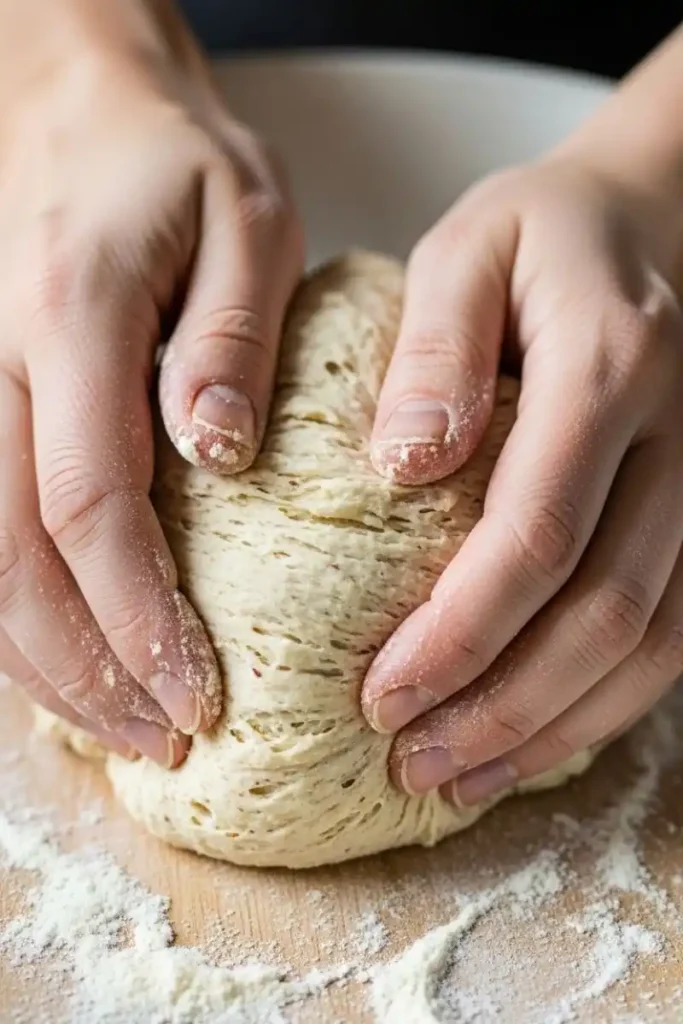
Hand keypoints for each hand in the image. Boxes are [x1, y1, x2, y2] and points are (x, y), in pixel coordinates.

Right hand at [0, 0, 302, 763]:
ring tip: (117, 727)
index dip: (138, 617)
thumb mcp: (246, 218)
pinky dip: (16, 611)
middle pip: (12, 559)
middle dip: (87, 669)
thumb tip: (219, 456)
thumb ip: (230, 336)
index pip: (88, 506)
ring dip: (43, 661)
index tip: (199, 693)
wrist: (77, 106)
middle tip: (164, 740)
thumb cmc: (172, 160)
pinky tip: (66, 658)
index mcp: (71, 321)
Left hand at [362, 151, 682, 804]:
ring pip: (653, 642)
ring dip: (556, 727)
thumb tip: (404, 466)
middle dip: (504, 706)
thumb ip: (436, 349)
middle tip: (410, 763)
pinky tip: (534, 739)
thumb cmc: (543, 235)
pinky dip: (604, 703)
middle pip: (605, 610)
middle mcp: (679, 438)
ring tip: (460, 780)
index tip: (379, 695)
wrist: (653, 218)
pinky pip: (674, 633)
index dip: (461, 632)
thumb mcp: (469, 250)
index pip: (537, 532)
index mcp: (610, 367)